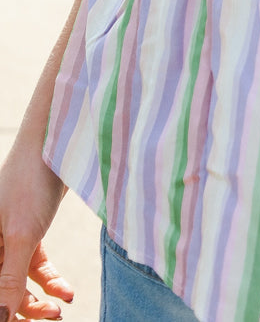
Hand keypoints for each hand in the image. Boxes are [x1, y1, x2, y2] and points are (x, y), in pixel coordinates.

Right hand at [0, 144, 72, 319]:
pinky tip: (67, 293)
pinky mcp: (30, 229)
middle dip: (24, 310)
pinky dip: (51, 281)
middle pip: (2, 290)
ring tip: (60, 310)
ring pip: (20, 282)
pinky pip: (36, 266)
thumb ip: (10, 280)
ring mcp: (9, 237)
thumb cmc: (30, 182)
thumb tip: (2, 317)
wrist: (58, 142)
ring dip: (40, 300)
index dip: (4, 311)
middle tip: (51, 318)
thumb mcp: (21, 236)